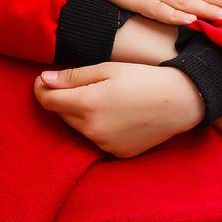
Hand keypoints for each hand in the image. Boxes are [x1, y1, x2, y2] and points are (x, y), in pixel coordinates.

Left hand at [35, 62, 204, 157]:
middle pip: (60, 114)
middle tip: (77, 84)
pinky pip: (96, 139)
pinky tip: (115, 114)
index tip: (44, 80)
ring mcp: (105, 145)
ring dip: (79, 114)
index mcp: (87, 105)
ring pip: (77, 127)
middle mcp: (92, 130)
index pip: (47, 101)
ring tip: (102, 98)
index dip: (41, 89)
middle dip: (61, 99)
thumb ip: (72, 76)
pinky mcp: (117, 153)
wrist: (180, 101)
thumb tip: (44, 80)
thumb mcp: (107, 69)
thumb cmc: (143, 78)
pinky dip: (97, 127)